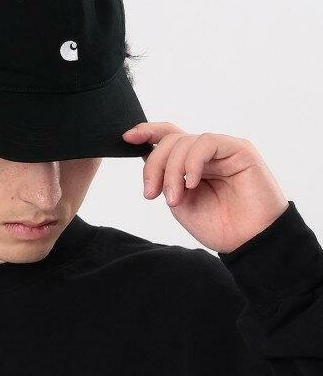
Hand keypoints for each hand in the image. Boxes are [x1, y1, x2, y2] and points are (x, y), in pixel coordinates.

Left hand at [121, 122, 288, 253]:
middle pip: (170, 140)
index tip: (126, 138)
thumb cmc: (218, 225)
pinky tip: (191, 183)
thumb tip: (146, 155)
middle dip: (154, 165)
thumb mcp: (179, 202)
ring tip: (174, 198)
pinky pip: (206, 142)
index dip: (146, 132)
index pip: (167, 137)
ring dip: (171, 170)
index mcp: (191, 163)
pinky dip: (192, 162)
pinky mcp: (240, 149)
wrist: (248, 242)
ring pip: (184, 142)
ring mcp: (223, 149)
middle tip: (150, 193)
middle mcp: (206, 153)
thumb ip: (165, 179)